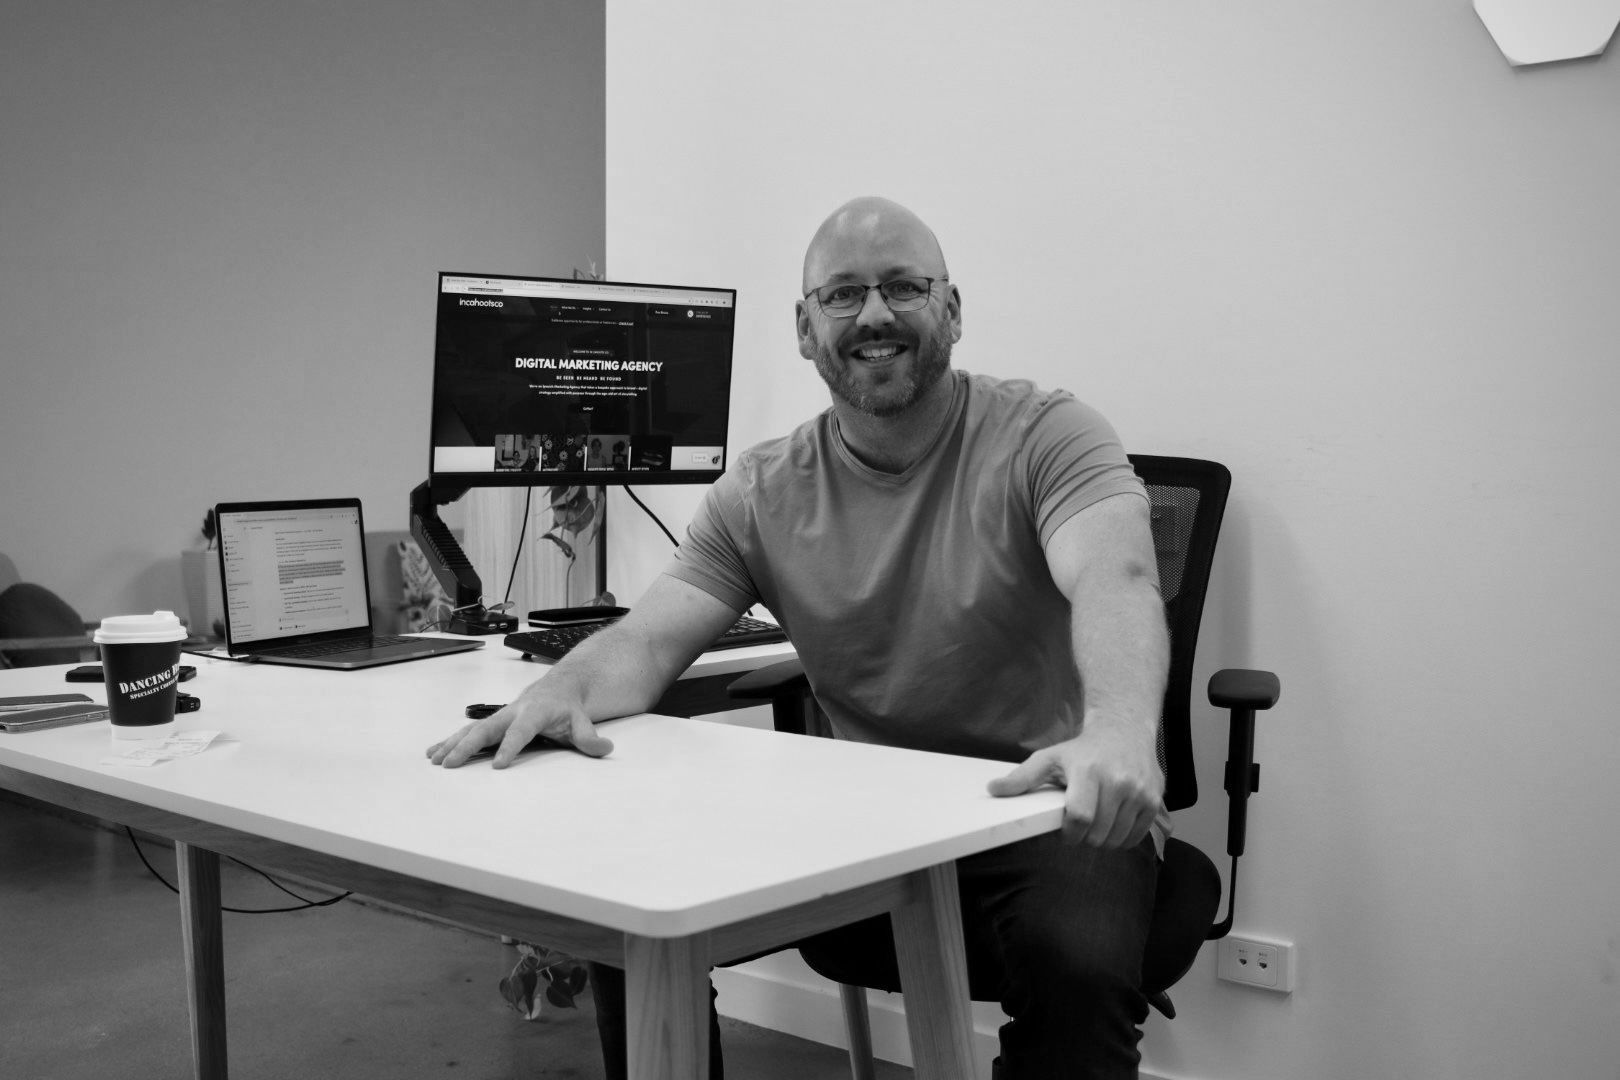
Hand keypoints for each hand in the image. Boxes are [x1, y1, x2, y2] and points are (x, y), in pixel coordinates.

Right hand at [426, 684, 613, 768]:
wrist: (561, 686)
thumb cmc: (569, 707)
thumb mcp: (583, 721)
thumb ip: (590, 738)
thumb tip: (604, 749)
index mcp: (535, 712)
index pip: (521, 731)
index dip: (509, 747)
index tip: (497, 765)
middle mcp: (513, 712)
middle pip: (486, 729)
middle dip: (466, 747)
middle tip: (450, 765)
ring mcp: (501, 716)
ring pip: (472, 729)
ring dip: (452, 744)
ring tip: (435, 760)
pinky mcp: (494, 721)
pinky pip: (469, 731)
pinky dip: (450, 740)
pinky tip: (434, 752)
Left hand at [986, 724, 1162, 848]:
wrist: (1125, 731)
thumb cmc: (1083, 749)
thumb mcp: (1050, 757)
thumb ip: (1022, 777)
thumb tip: (993, 790)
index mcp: (1088, 771)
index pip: (1079, 817)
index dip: (1069, 834)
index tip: (1066, 832)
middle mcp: (1118, 781)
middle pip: (1097, 834)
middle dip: (1085, 838)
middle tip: (1080, 826)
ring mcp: (1139, 792)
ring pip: (1116, 840)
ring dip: (1103, 840)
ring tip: (1096, 822)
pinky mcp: (1154, 801)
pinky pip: (1136, 838)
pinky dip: (1122, 839)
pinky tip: (1114, 822)